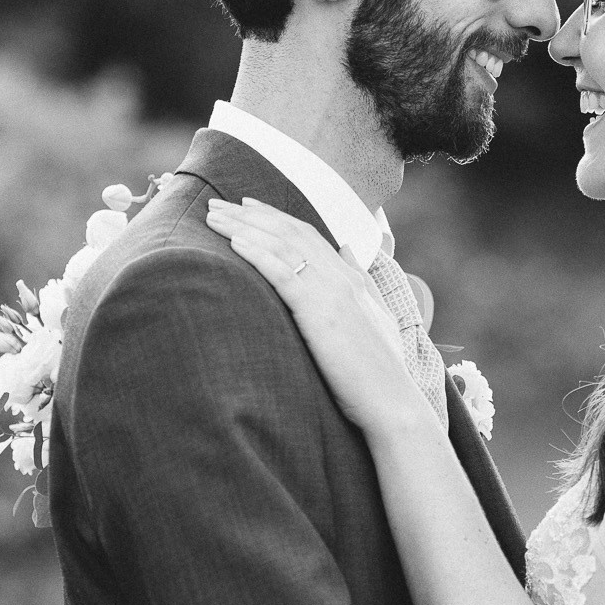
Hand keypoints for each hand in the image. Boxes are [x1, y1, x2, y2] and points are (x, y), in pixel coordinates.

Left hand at [205, 198, 430, 440]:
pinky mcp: (318, 311)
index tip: (247, 205)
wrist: (391, 400)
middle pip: (289, 232)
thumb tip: (348, 249)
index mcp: (352, 279)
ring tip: (212, 217)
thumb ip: (360, 280)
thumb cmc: (381, 371)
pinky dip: (257, 253)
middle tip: (216, 203)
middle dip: (249, 214)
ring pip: (281, 245)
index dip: (276, 217)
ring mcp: (332, 291)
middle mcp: (342, 276)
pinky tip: (233, 242)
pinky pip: (282, 272)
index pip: (308, 234)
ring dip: (243, 227)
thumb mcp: (376, 316)